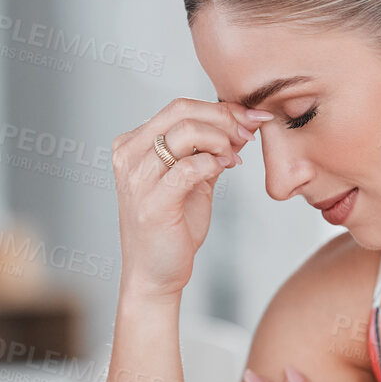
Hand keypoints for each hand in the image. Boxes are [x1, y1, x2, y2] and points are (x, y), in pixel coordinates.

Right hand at [111, 98, 272, 299]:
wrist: (155, 273)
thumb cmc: (171, 227)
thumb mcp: (193, 180)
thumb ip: (210, 149)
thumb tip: (242, 121)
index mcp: (132, 144)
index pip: (179, 107)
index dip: (221, 108)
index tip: (251, 118)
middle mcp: (129, 156)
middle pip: (181, 111)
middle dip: (224, 118)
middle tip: (248, 134)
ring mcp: (137, 179)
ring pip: (187, 133)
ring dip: (221, 141)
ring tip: (234, 159)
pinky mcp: (152, 203)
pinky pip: (189, 167)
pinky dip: (213, 163)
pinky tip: (224, 170)